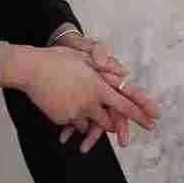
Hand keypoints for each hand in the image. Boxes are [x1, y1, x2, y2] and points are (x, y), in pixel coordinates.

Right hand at [17, 42, 159, 154]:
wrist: (30, 69)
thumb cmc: (58, 59)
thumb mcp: (84, 57)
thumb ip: (105, 67)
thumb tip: (124, 73)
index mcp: (98, 87)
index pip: (124, 105)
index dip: (140, 115)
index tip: (152, 123)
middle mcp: (89, 102)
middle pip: (107, 122)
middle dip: (110, 124)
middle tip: (111, 124)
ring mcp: (74, 112)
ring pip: (87, 124)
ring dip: (87, 119)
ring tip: (74, 103)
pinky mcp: (61, 118)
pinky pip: (71, 122)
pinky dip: (71, 117)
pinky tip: (61, 102)